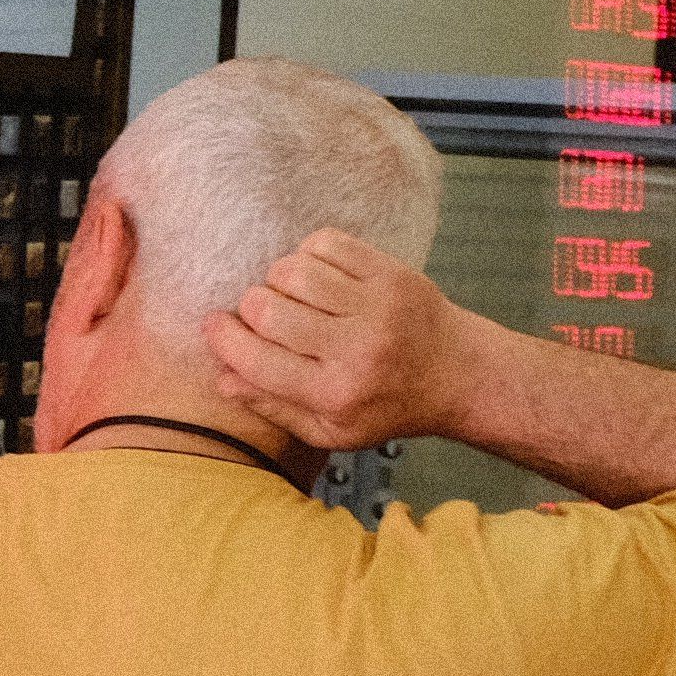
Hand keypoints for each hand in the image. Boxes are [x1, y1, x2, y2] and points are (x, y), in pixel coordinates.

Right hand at [204, 230, 492, 454]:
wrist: (459, 374)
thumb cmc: (388, 405)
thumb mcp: (331, 431)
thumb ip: (274, 407)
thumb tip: (222, 376)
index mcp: (335, 394)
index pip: (255, 360)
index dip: (223, 339)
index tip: (216, 327)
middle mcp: (355, 350)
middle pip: (267, 310)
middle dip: (250, 308)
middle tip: (262, 316)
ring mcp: (376, 307)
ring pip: (292, 271)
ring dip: (279, 279)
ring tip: (293, 296)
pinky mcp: (391, 274)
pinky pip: (325, 244)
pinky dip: (309, 254)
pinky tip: (318, 276)